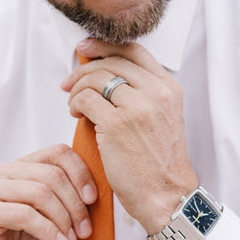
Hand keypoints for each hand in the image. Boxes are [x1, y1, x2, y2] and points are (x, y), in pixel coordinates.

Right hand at [0, 144, 96, 239]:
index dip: (81, 174)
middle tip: (85, 229)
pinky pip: (25, 215)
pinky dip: (48, 231)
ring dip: (63, 219)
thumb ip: (70, 199)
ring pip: (41, 193)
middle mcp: (6, 172)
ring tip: (71, 238)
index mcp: (24, 166)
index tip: (93, 200)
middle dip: (75, 204)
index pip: (59, 152)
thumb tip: (96, 192)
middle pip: (53, 175)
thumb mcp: (55, 216)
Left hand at [62, 38, 198, 233]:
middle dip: (84, 68)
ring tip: (73, 104)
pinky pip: (85, 99)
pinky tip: (75, 114)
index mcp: (169, 88)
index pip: (133, 50)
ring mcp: (136, 107)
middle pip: (111, 61)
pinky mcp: (116, 125)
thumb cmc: (158, 162)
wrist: (165, 194)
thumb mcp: (163, 118)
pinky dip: (75, 103)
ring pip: (95, 78)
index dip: (105, 45)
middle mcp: (156, 92)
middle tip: (69, 82)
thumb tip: (108, 74)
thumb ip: (144, 94)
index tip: (87, 49)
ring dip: (77, 88)